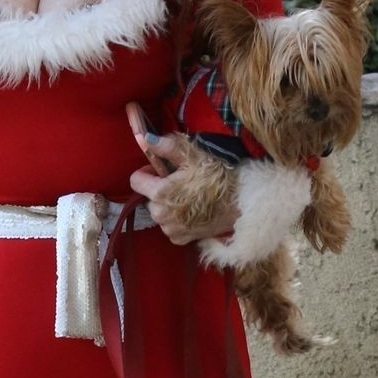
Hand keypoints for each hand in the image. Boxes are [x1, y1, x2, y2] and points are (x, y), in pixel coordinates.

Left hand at [127, 125, 241, 245]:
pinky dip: (178, 220)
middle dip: (159, 189)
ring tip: (190, 196)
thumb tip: (145, 138)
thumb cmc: (218, 176)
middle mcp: (160, 215)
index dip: (148, 172)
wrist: (242, 202)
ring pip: (159, 212)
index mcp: (159, 193)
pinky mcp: (181, 239)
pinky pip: (170, 227)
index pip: (135, 181)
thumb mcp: (193, 154)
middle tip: (182, 183)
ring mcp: (171, 230)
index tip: (162, 170)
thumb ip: (165, 146)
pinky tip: (194, 211)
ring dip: (168, 205)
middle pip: (148, 197)